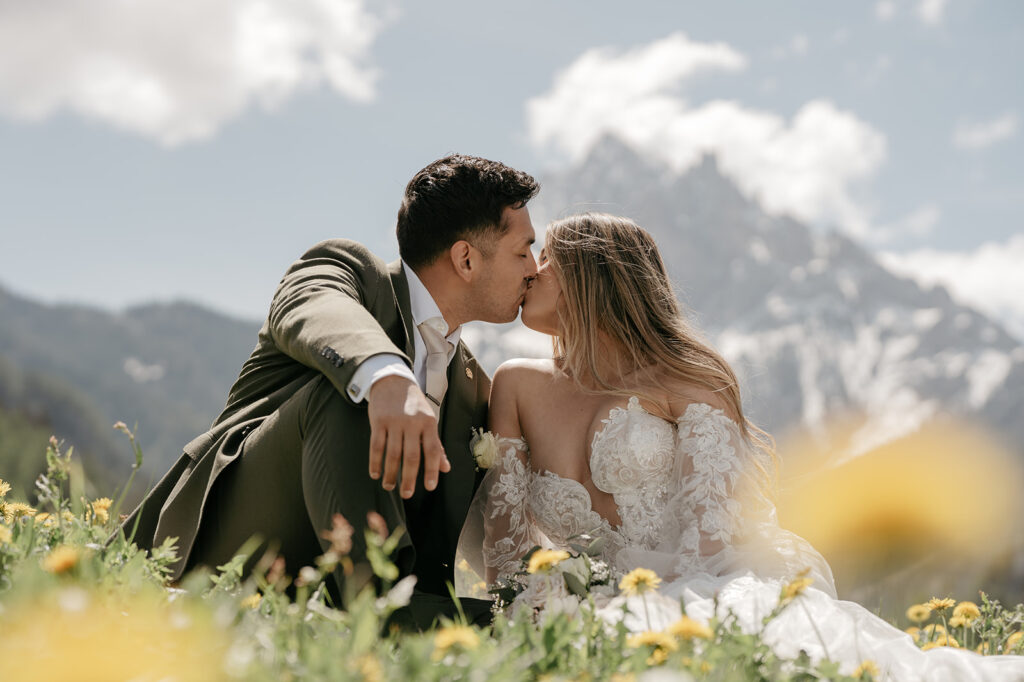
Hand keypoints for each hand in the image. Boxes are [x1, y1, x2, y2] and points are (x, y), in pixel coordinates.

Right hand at [367, 375, 450, 497]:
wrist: (393, 381)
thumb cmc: (414, 405)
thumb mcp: (429, 421)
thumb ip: (436, 445)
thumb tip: (445, 469)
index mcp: (429, 423)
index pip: (433, 450)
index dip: (432, 470)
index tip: (429, 487)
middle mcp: (412, 423)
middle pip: (411, 456)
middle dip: (409, 478)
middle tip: (407, 494)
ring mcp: (394, 422)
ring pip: (392, 453)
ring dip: (390, 473)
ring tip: (390, 487)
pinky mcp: (378, 421)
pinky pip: (376, 446)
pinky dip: (375, 462)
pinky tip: (375, 473)